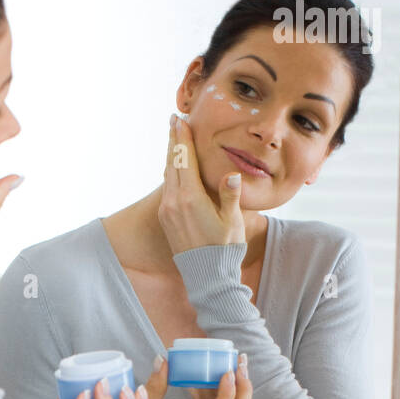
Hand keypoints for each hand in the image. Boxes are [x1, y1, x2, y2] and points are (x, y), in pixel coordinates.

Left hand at [158, 115, 245, 256]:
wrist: (207, 278)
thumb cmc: (224, 250)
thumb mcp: (232, 221)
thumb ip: (230, 195)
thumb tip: (233, 173)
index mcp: (190, 198)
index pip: (184, 159)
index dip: (182, 138)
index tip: (180, 120)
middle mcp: (174, 202)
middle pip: (171, 163)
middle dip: (173, 141)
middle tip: (173, 120)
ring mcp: (168, 211)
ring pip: (167, 175)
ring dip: (170, 155)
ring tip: (173, 138)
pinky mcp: (167, 220)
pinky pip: (166, 188)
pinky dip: (170, 172)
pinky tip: (174, 168)